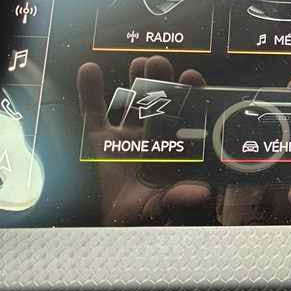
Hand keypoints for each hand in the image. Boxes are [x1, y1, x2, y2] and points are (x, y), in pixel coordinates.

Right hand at [77, 55, 212, 224]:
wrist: (117, 227)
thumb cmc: (147, 218)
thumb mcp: (163, 208)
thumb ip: (179, 199)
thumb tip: (200, 194)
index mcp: (174, 148)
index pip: (186, 116)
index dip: (191, 95)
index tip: (192, 76)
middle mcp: (154, 137)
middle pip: (160, 102)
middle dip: (161, 81)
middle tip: (160, 62)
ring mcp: (127, 136)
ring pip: (133, 101)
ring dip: (136, 80)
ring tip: (139, 63)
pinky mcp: (100, 141)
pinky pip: (94, 112)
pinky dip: (90, 91)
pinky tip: (89, 68)